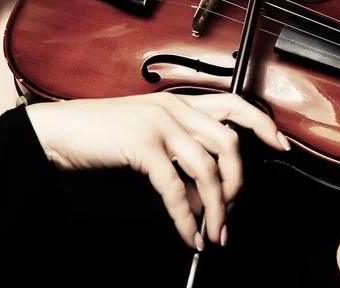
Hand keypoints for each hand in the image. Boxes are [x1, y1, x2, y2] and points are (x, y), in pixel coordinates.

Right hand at [25, 92, 289, 249]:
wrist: (57, 131)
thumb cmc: (101, 133)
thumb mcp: (148, 134)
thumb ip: (180, 152)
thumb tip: (206, 192)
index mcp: (180, 104)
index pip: (234, 105)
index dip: (262, 123)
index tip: (281, 144)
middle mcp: (175, 109)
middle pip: (229, 144)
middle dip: (238, 183)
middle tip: (233, 211)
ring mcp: (160, 125)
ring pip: (208, 170)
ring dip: (217, 209)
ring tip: (215, 234)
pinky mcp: (143, 146)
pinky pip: (176, 190)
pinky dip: (187, 219)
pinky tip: (190, 235)